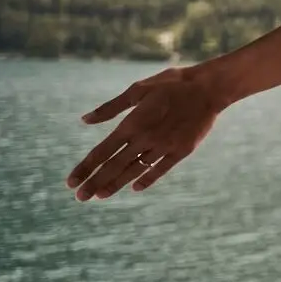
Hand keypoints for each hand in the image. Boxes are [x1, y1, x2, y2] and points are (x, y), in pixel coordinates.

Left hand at [66, 67, 226, 199]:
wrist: (209, 88)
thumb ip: (111, 108)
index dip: (85, 168)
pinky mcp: (181, 150)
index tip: (71, 182)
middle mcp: (145, 139)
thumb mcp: (138, 90)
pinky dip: (147, 179)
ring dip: (116, 184)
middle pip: (114, 166)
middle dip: (95, 182)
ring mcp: (164, 146)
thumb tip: (85, 120)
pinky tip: (135, 187)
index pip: (102, 152)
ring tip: (100, 195)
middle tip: (79, 197)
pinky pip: (161, 169)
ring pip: (135, 170)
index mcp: (132, 124)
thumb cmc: (172, 84)